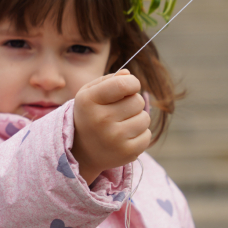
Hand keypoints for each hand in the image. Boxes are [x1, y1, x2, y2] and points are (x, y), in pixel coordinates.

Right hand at [72, 69, 150, 184]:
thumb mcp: (89, 94)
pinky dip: (139, 135)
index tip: (128, 87)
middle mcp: (100, 119)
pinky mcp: (127, 152)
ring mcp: (114, 138)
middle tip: (118, 111)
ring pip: (145, 118)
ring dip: (136, 119)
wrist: (81, 151)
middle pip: (137, 101)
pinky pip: (147, 135)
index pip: (123, 84)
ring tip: (120, 125)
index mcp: (89, 101)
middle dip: (132, 103)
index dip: (132, 83)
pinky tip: (124, 138)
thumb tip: (128, 74)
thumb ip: (108, 81)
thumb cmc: (89, 115)